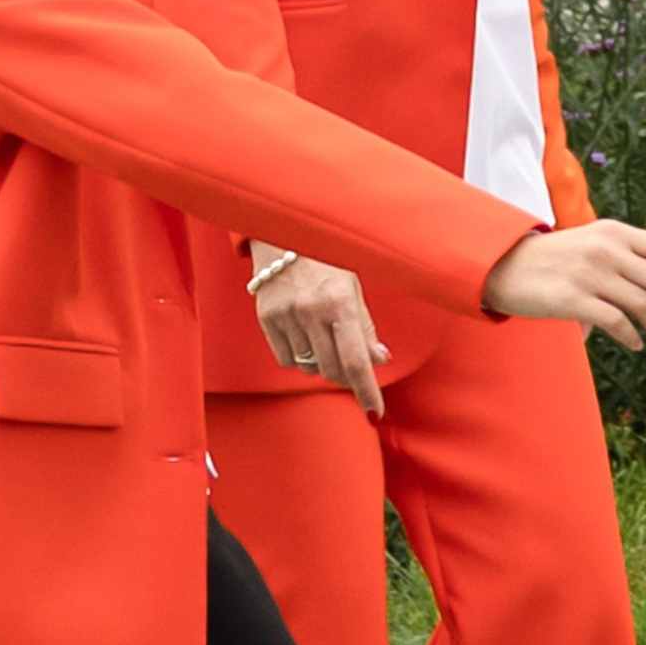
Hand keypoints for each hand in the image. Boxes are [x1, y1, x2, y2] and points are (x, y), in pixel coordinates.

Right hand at [250, 246, 390, 414]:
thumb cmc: (326, 259)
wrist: (283, 232)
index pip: (356, 361)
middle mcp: (312, 312)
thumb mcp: (353, 287)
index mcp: (341, 303)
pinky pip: (286, 359)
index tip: (375, 413)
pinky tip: (302, 334)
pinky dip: (297, 356)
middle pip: (332, 370)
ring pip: (309, 367)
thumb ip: (365, 327)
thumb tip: (379, 360)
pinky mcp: (266, 317)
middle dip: (345, 376)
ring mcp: (287, 316)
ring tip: (322, 334)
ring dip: (321, 362)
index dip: (367, 392)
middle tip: (349, 366)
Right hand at [484, 218, 645, 355]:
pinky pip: (618, 323)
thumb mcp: (590, 241)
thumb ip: (625, 253)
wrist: (503, 266)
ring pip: (645, 306)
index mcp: (614, 231)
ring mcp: (590, 273)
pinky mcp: (573, 299)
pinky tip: (634, 345)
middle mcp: (606, 249)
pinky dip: (633, 338)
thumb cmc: (551, 259)